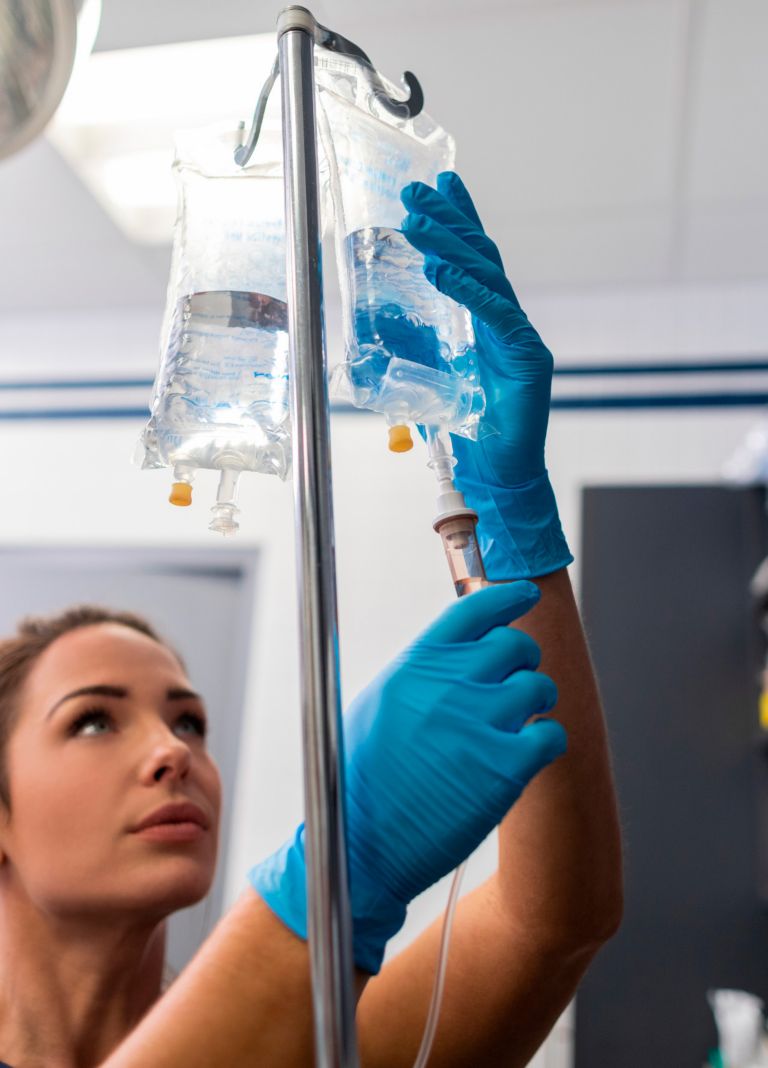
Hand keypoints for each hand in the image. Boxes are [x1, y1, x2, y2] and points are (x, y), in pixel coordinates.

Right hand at [250, 582, 565, 972]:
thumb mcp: (381, 703)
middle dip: (521, 663)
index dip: (509, 597)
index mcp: (417, 663)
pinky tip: (527, 755)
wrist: (362, 843)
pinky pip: (551, 734)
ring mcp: (480, 722)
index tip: (526, 595)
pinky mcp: (505, 767)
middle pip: (516, 645)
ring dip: (536, 704)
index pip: (477, 608)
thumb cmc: (365, 776)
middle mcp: (450, 683)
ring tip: (516, 726)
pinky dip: (546, 742)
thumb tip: (465, 650)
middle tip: (513, 684)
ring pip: (540, 686)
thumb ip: (425, 671)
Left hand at [400, 172, 572, 578]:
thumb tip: (382, 327)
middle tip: (419, 190)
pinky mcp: (528, 358)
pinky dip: (469, 290)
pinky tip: (444, 270)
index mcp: (487, 324)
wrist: (499, 472)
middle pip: (481, 258)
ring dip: (451, 246)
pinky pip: (498, 315)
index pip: (473, 263)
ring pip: (488, 277)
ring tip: (420, 221)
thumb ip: (421, 348)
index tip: (439, 186)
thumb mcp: (435, 377)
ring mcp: (521, 337)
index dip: (458, 222)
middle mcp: (507, 322)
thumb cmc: (470, 430)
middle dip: (450, 220)